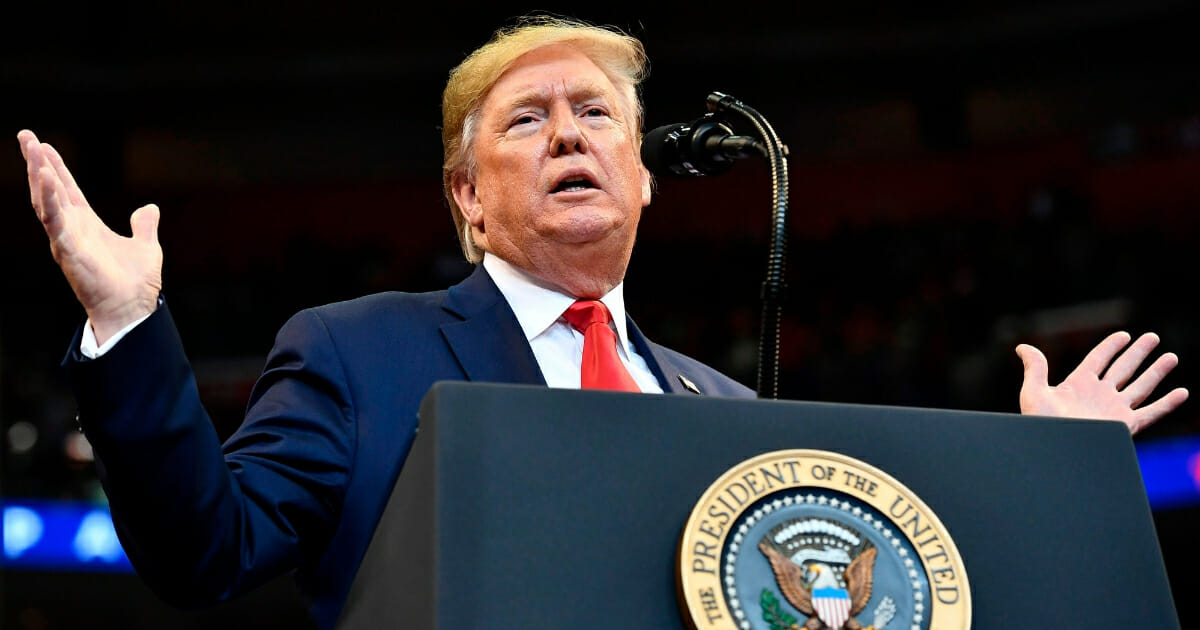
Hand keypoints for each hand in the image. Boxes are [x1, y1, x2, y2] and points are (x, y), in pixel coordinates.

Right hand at [18, 129, 162, 344]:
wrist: (132, 308)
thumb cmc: (135, 283)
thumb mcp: (147, 246)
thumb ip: (145, 226)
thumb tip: (149, 209)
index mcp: (87, 224)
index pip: (67, 189)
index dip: (56, 167)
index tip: (44, 144)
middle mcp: (72, 228)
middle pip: (49, 189)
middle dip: (37, 162)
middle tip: (26, 135)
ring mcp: (66, 238)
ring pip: (45, 200)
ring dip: (38, 174)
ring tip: (32, 148)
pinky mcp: (67, 249)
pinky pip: (53, 219)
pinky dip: (48, 197)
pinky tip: (43, 176)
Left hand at [1016, 331, 1188, 433]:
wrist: (1054, 451)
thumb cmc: (1040, 423)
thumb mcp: (1033, 391)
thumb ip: (1035, 367)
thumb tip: (1022, 347)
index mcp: (1078, 385)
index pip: (1098, 359)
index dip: (1110, 347)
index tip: (1124, 335)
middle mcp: (1099, 396)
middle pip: (1123, 369)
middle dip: (1138, 353)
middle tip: (1153, 337)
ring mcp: (1113, 410)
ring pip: (1141, 386)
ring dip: (1157, 372)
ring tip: (1172, 356)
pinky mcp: (1125, 426)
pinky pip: (1151, 412)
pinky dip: (1167, 404)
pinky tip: (1182, 392)